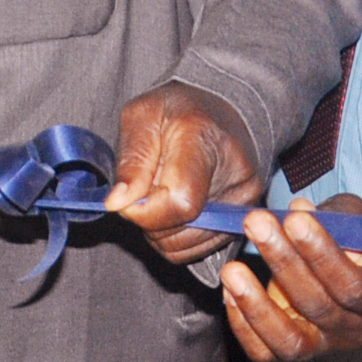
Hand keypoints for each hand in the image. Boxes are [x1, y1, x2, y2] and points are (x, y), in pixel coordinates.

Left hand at [104, 80, 261, 263]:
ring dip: (160, 231)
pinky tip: (175, 208)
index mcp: (204, 140)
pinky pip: (195, 251)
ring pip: (186, 247)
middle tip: (147, 188)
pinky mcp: (243, 219)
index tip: (129, 194)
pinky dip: (176, 237)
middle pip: (181, 229)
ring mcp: (244, 201)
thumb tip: (117, 204)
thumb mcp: (141, 117)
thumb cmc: (177, 111)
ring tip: (162, 195)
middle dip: (149, 219)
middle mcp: (235, 174)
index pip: (180, 202)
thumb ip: (130, 160)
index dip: (145, 210)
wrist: (221, 111)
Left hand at [221, 193, 361, 360]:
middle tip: (257, 224)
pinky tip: (229, 289)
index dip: (322, 252)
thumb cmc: (354, 246)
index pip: (351, 283)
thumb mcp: (354, 225)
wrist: (352, 280)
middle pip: (317, 306)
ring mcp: (321, 347)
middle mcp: (352, 330)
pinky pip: (263, 351)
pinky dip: (242, 323)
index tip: (295, 219)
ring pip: (289, 340)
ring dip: (256, 303)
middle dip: (283, 261)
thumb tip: (299, 208)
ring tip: (233, 269)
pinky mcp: (290, 353)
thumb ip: (332, 217)